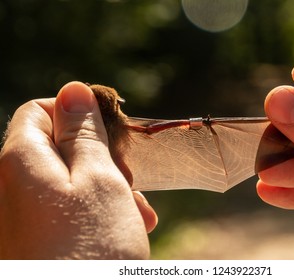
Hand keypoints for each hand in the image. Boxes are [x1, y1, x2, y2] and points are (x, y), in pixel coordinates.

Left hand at [0, 82, 157, 258]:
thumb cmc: (91, 245)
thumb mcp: (99, 178)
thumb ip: (83, 131)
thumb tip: (75, 89)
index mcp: (20, 160)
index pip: (40, 110)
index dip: (77, 114)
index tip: (111, 133)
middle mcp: (12, 185)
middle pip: (58, 148)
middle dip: (102, 160)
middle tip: (131, 181)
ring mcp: (24, 214)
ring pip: (69, 181)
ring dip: (108, 188)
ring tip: (139, 212)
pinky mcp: (38, 237)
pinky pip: (66, 209)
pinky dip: (96, 211)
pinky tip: (126, 227)